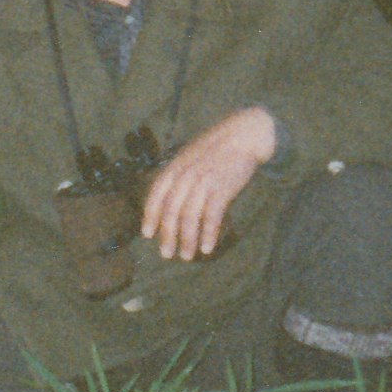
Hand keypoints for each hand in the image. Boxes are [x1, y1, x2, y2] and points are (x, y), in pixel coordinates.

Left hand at [139, 105, 279, 262]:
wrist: (243, 135)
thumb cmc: (216, 148)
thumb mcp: (189, 156)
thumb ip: (178, 174)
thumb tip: (168, 199)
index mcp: (175, 167)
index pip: (156, 194)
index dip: (150, 216)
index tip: (147, 234)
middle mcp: (186, 175)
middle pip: (171, 211)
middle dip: (168, 235)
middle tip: (167, 254)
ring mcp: (203, 182)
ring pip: (190, 218)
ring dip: (187, 240)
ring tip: (187, 256)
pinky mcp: (222, 189)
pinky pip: (211, 217)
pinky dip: (208, 235)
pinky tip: (207, 248)